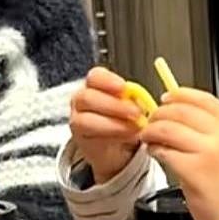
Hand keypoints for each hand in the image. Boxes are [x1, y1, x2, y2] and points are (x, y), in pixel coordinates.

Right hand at [70, 67, 146, 184]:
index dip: (108, 81)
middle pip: (87, 98)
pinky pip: (91, 137)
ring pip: (85, 120)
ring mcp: (77, 119)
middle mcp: (81, 100)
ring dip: (113, 124)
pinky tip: (126, 137)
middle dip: (114, 105)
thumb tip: (141, 98)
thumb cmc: (124, 116)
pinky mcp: (81, 139)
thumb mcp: (131, 103)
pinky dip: (112, 137)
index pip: (94, 77)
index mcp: (94, 84)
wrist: (116, 142)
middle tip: (136, 113)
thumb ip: (132, 98)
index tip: (123, 88)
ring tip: (134, 127)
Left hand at [143, 88, 218, 219]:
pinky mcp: (193, 169)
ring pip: (169, 128)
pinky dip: (155, 149)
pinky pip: (165, 151)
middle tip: (151, 121)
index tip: (166, 98)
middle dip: (160, 113)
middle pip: (182, 110)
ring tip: (148, 138)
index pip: (204, 99)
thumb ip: (211, 133)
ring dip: (153, 130)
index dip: (180, 95)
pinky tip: (155, 153)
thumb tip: (178, 116)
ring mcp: (209, 152)